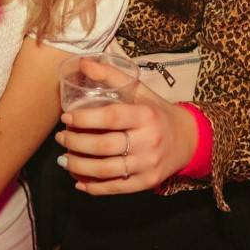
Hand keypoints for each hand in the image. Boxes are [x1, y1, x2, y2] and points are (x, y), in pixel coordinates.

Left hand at [56, 86, 196, 192]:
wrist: (189, 139)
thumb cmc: (158, 112)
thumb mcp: (140, 91)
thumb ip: (111, 76)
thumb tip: (82, 62)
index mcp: (146, 115)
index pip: (111, 117)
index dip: (84, 118)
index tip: (66, 117)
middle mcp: (149, 141)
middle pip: (103, 146)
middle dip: (75, 143)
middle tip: (60, 138)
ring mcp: (148, 164)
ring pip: (105, 170)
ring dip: (78, 166)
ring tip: (64, 159)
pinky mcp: (147, 182)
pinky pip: (114, 188)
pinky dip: (93, 187)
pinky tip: (79, 181)